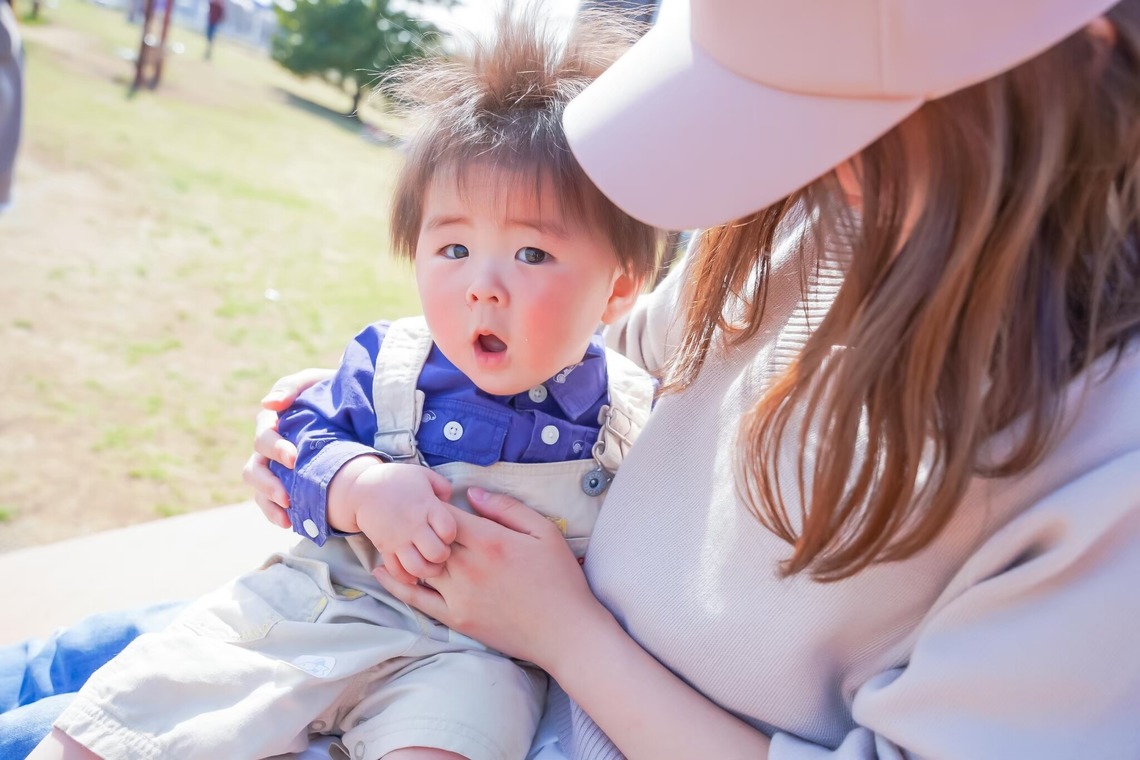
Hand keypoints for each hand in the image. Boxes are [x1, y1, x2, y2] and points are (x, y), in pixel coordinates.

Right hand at [241, 367, 334, 527]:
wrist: (360, 412)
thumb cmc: (334, 394)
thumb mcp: (317, 382)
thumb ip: (294, 386)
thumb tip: (268, 403)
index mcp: (274, 422)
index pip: (264, 436)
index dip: (275, 448)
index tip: (294, 459)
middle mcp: (270, 447)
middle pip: (254, 467)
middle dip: (268, 482)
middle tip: (288, 495)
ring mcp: (275, 468)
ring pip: (258, 488)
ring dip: (268, 501)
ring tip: (286, 513)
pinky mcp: (285, 484)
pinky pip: (270, 503)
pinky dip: (275, 514)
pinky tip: (288, 522)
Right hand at [336, 461, 457, 584]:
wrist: (362, 489)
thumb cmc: (397, 480)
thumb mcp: (424, 475)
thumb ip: (443, 487)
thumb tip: (452, 502)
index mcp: (426, 506)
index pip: (449, 530)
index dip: (452, 534)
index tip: (446, 531)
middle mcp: (413, 525)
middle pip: (436, 553)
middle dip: (443, 555)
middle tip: (441, 550)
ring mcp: (398, 539)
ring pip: (418, 567)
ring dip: (428, 570)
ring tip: (430, 563)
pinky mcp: (384, 549)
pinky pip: (396, 571)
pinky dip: (407, 576)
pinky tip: (413, 572)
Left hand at [374, 487, 607, 668]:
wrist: (565, 632)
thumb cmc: (560, 579)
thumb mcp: (544, 532)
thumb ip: (507, 508)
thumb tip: (472, 493)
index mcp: (490, 541)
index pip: (446, 514)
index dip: (435, 505)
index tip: (433, 500)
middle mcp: (468, 567)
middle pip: (429, 538)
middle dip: (419, 525)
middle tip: (411, 515)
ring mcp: (459, 595)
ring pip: (419, 565)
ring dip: (406, 549)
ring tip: (394, 535)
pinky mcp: (456, 619)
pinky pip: (417, 598)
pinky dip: (397, 584)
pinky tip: (382, 571)